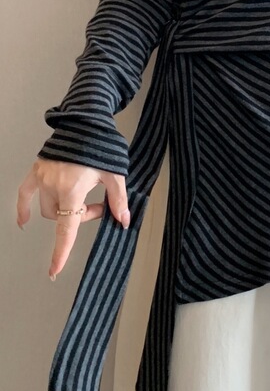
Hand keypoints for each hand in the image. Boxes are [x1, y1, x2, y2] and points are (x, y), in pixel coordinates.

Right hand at [16, 157, 129, 280]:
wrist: (86, 121)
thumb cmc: (101, 146)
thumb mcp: (115, 174)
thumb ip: (118, 199)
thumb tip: (123, 220)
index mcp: (72, 189)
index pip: (66, 228)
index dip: (61, 251)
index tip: (55, 270)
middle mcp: (53, 185)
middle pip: (61, 216)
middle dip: (79, 216)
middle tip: (98, 205)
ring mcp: (42, 177)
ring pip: (48, 207)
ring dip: (63, 210)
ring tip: (83, 196)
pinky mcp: (37, 169)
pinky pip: (25, 193)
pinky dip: (25, 207)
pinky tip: (24, 221)